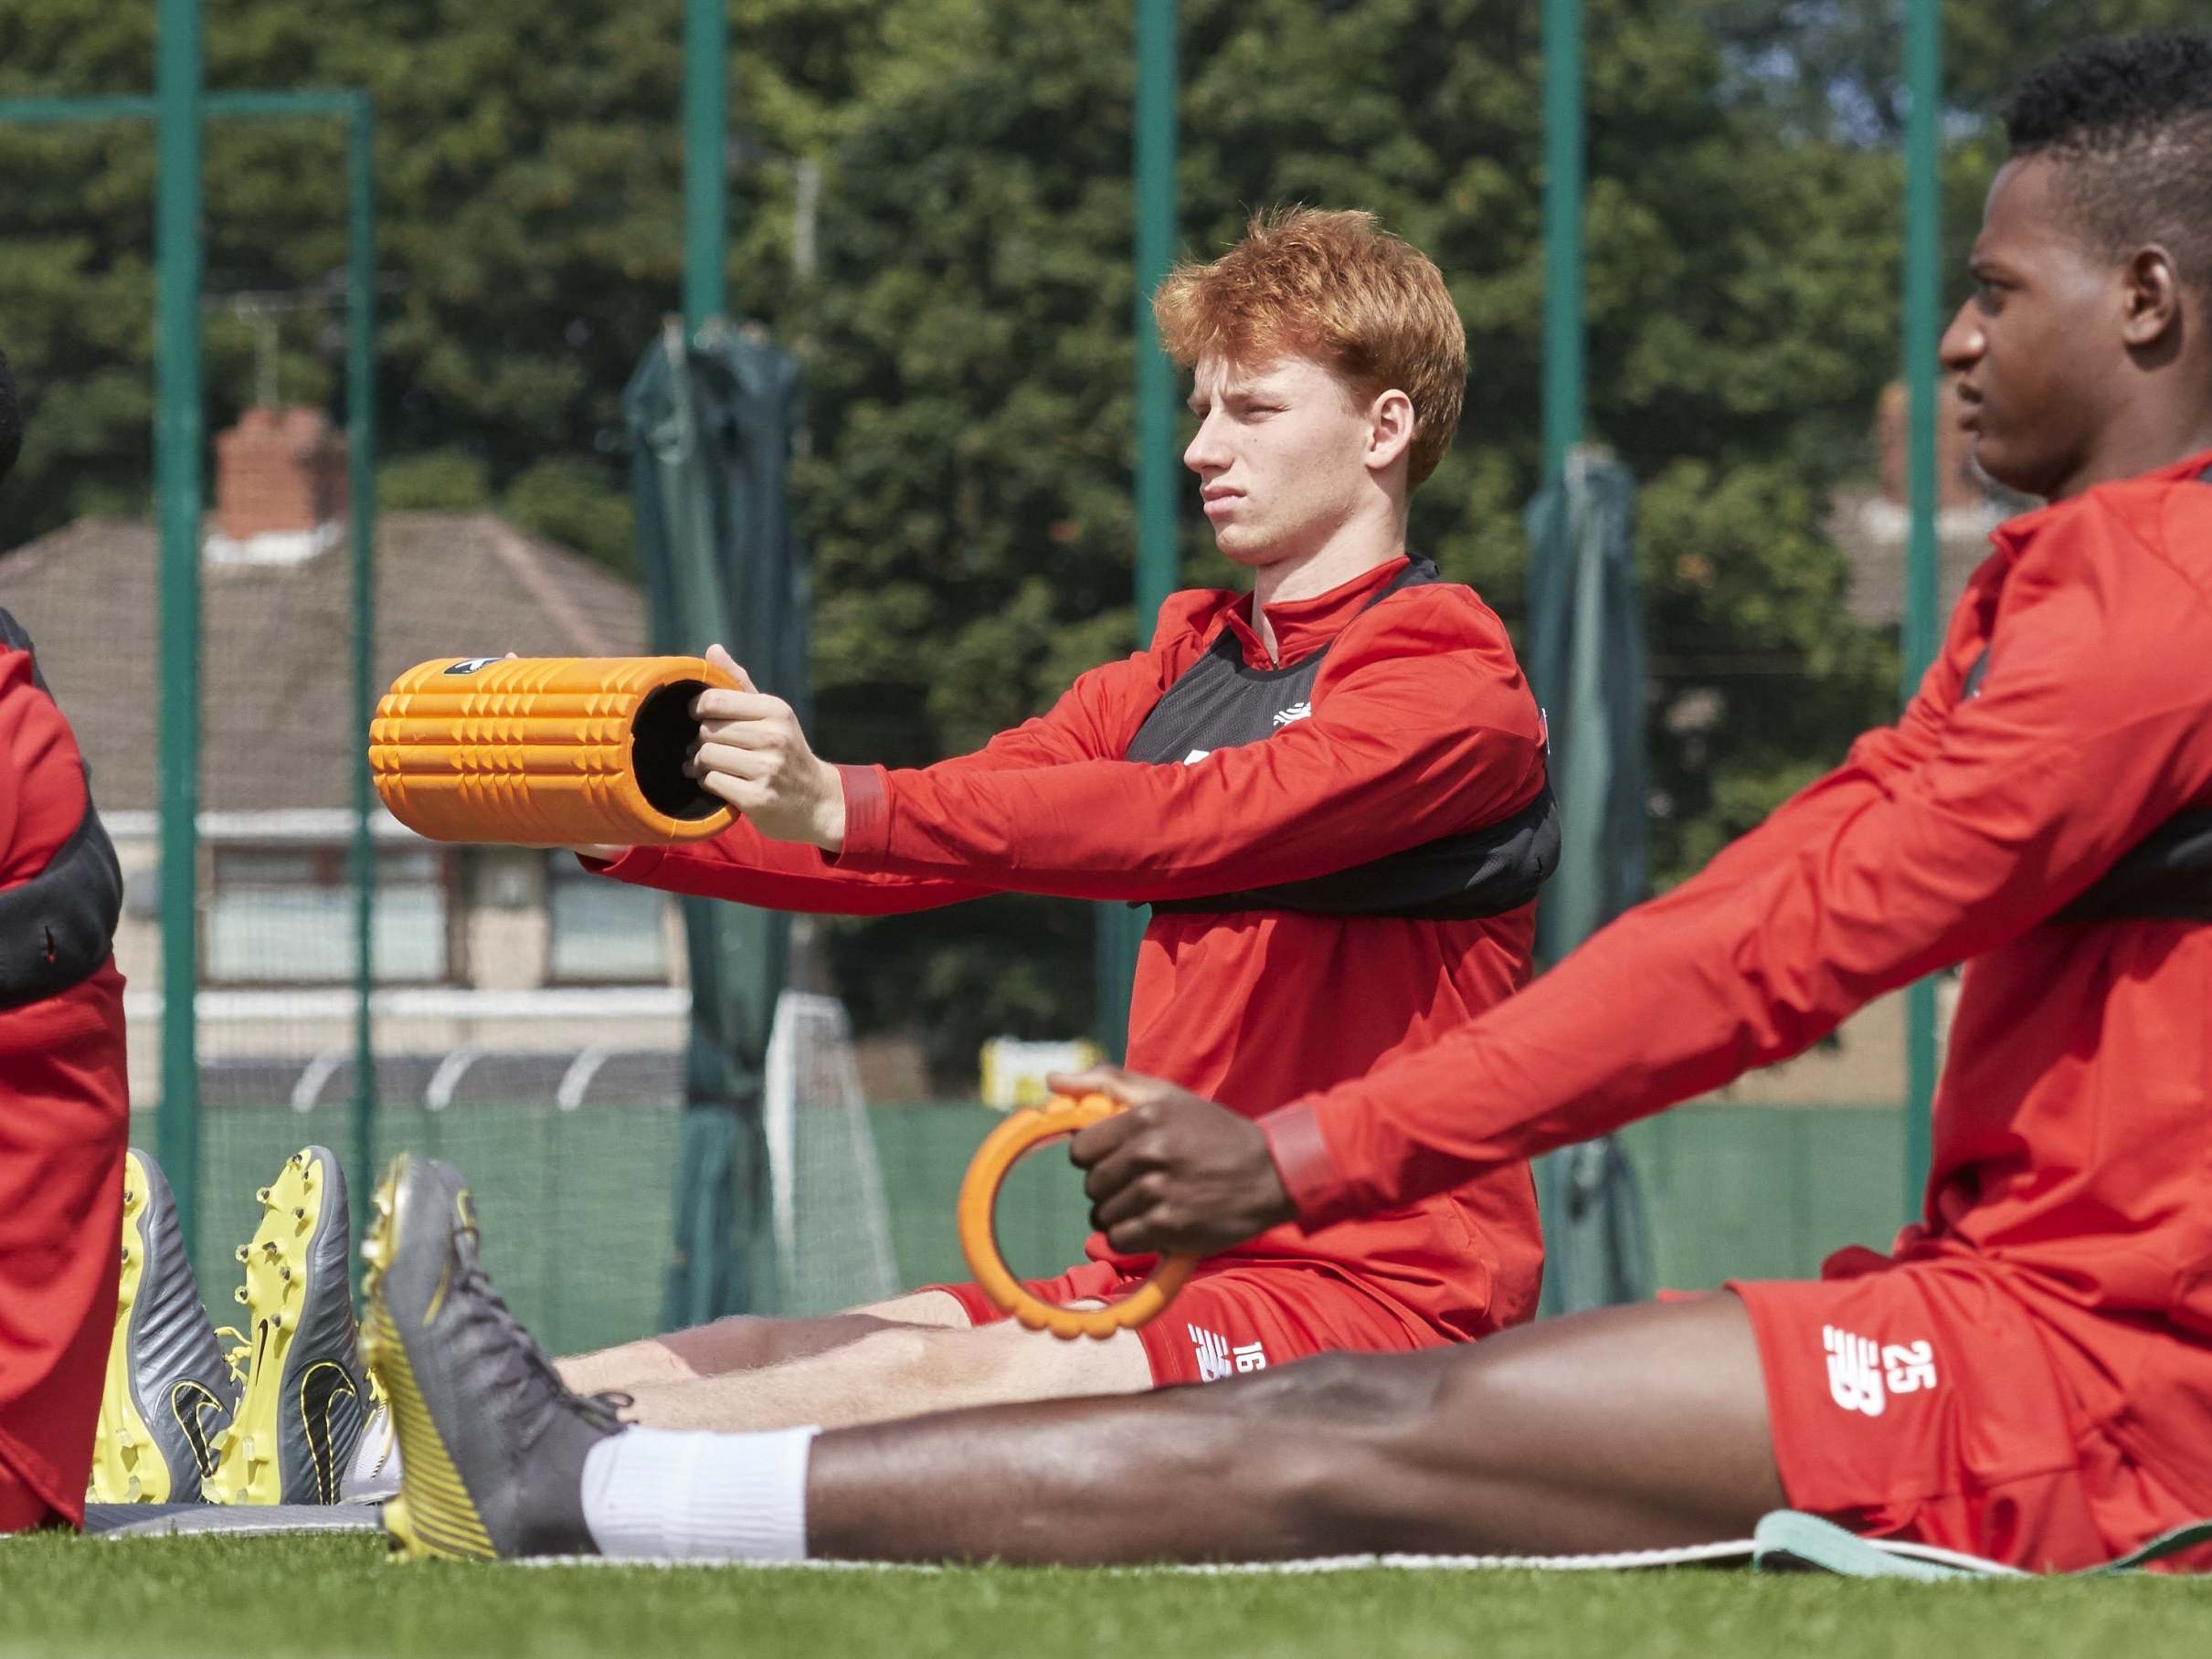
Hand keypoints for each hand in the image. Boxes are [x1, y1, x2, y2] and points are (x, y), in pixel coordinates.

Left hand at [687, 643, 846, 849]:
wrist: (817, 801)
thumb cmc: (786, 752)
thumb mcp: (772, 715)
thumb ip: (739, 684)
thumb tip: (713, 649)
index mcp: (776, 710)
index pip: (715, 701)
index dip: (697, 708)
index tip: (698, 716)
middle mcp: (774, 737)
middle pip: (708, 730)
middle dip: (699, 740)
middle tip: (704, 747)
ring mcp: (767, 769)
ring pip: (707, 756)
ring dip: (700, 764)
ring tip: (708, 766)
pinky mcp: (758, 798)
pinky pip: (712, 782)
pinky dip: (709, 783)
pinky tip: (720, 783)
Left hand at [1061, 1065, 1296, 1256]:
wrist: (1271, 1173)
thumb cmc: (1213, 1132)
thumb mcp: (1167, 1095)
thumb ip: (1107, 1082)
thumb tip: (1051, 1079)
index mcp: (1145, 1117)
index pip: (1081, 1149)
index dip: (1094, 1157)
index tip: (1116, 1157)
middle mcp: (1150, 1153)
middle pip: (1092, 1185)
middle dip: (1110, 1187)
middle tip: (1142, 1181)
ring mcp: (1160, 1193)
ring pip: (1103, 1215)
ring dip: (1121, 1215)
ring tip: (1153, 1202)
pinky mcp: (1171, 1228)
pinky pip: (1121, 1240)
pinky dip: (1132, 1237)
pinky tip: (1156, 1223)